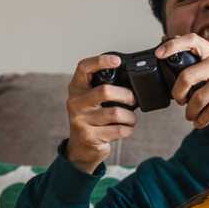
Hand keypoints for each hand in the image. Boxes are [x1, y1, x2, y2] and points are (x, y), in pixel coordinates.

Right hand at [64, 54, 138, 173]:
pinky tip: (125, 128)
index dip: (100, 61)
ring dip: (130, 116)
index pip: (84, 68)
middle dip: (126, 95)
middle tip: (133, 99)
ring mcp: (80, 120)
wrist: (81, 148)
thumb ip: (103, 88)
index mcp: (76, 88)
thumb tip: (132, 81)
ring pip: (116, 113)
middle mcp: (75, 102)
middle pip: (105, 91)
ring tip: (130, 118)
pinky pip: (118, 129)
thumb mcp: (91, 100)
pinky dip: (128, 129)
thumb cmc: (92, 119)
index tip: (117, 60)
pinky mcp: (89, 136)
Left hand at [155, 34, 208, 128]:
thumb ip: (202, 60)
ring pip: (198, 99)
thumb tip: (170, 55)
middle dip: (178, 94)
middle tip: (179, 100)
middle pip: (187, 76)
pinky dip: (202, 120)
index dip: (172, 46)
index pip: (190, 40)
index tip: (158, 55)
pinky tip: (200, 122)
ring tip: (191, 116)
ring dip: (190, 112)